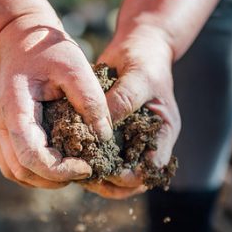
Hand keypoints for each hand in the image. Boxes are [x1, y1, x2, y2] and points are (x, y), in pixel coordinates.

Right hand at [0, 14, 112, 188]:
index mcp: (15, 107)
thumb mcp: (76, 65)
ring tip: (73, 169)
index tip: (86, 166)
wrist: (23, 39)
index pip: (30, 154)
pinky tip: (59, 163)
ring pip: (15, 172)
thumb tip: (104, 136)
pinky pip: (14, 165)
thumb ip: (91, 99)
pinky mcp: (4, 133)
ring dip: (43, 179)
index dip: (59, 169)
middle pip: (21, 170)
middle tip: (84, 169)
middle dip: (54, 178)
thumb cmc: (50, 50)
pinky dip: (35, 172)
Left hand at [85, 26, 180, 198]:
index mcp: (164, 134)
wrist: (136, 47)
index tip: (111, 171)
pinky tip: (68, 155)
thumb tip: (103, 124)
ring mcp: (128, 142)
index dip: (134, 175)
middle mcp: (147, 144)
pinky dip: (85, 160)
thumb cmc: (145, 59)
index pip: (153, 169)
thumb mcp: (139, 76)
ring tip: (74, 169)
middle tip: (86, 176)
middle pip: (132, 181)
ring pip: (113, 175)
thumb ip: (124, 99)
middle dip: (111, 183)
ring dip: (95, 177)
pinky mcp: (110, 137)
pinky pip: (99, 157)